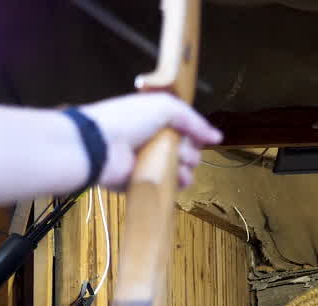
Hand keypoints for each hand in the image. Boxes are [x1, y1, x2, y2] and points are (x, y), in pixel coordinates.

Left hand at [79, 94, 222, 189]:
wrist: (101, 144)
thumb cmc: (129, 119)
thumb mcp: (165, 107)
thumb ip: (193, 120)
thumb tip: (217, 137)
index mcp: (155, 121)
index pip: (184, 130)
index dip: (194, 135)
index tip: (197, 138)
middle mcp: (151, 141)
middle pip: (184, 152)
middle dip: (190, 154)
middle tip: (184, 154)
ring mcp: (146, 163)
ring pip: (178, 171)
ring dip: (186, 171)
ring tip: (182, 169)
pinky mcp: (141, 183)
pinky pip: (164, 187)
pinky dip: (174, 185)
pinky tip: (177, 182)